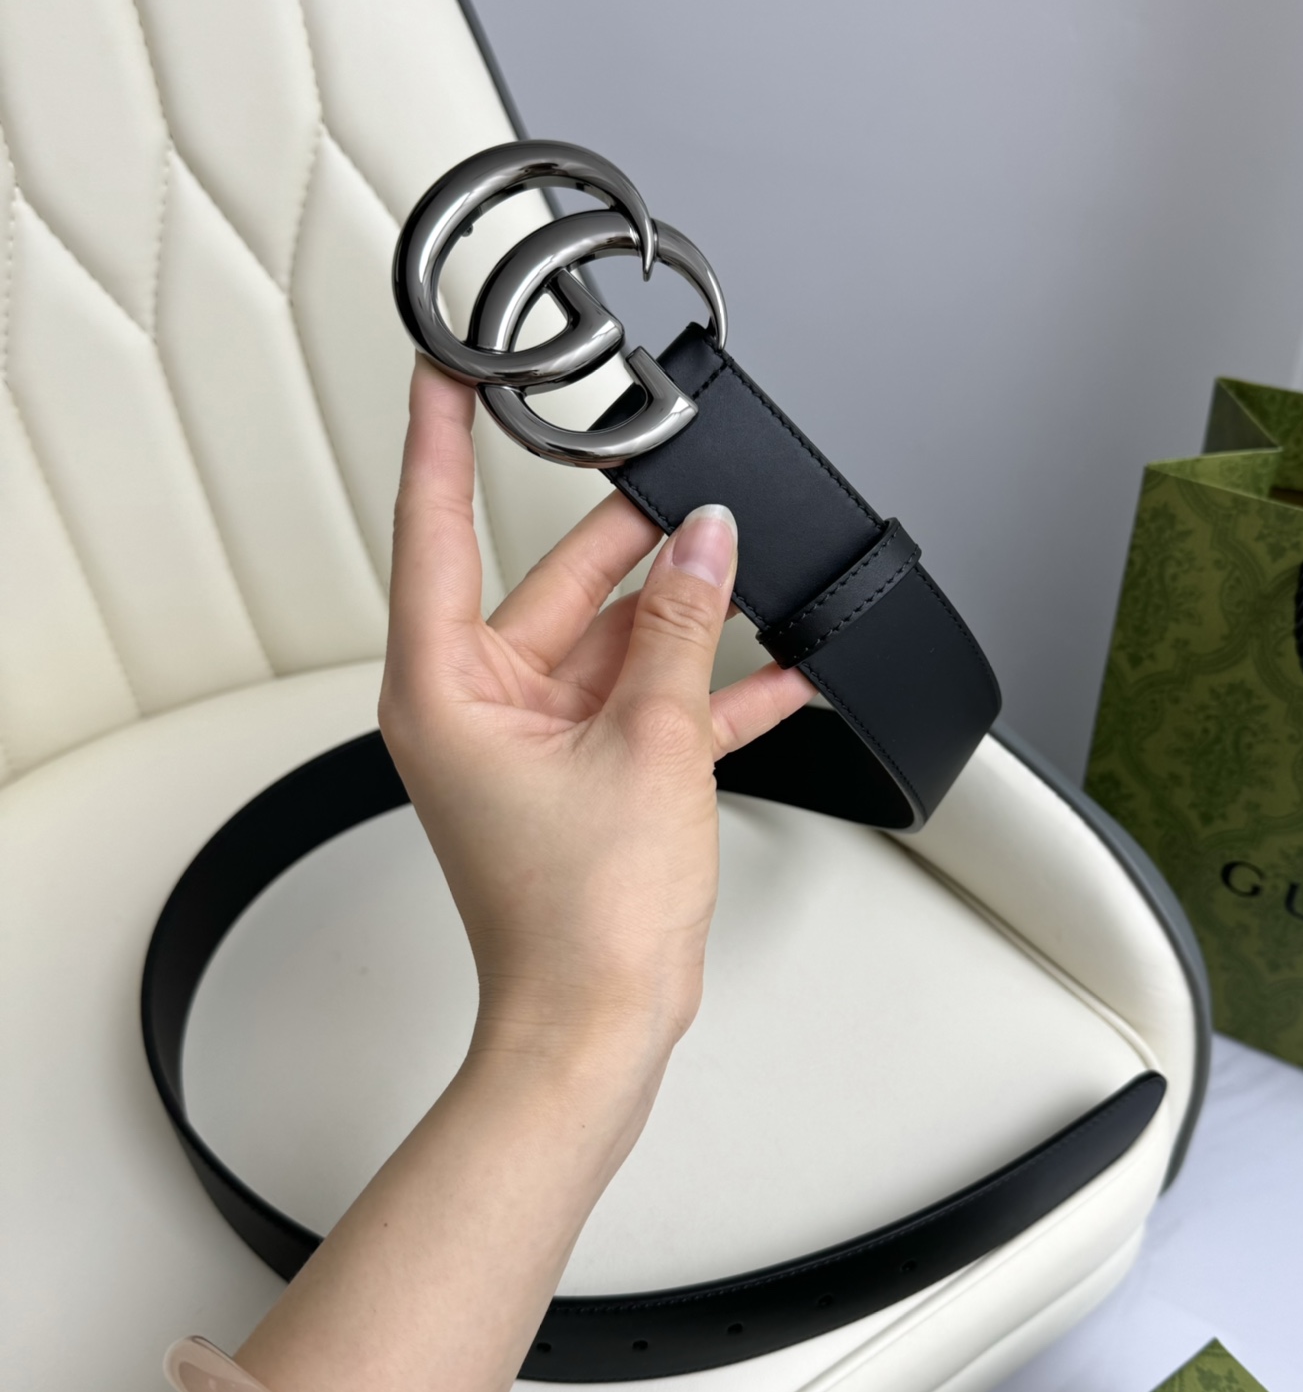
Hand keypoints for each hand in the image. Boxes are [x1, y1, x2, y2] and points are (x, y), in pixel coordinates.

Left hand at [379, 360, 812, 1083]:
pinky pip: (648, 705)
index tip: (450, 363)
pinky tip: (780, 669)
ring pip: (615, 641)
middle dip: (634, 540)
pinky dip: (708, 690)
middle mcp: (478, 704)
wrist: (599, 1028)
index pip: (433, 525)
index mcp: (446, 686)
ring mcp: (533, 741)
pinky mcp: (586, 774)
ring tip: (754, 573)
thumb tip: (708, 545)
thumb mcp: (649, 745)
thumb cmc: (579, 921)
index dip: (441, 435)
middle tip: (692, 482)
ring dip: (688, 618)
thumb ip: (683, 630)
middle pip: (556, 582)